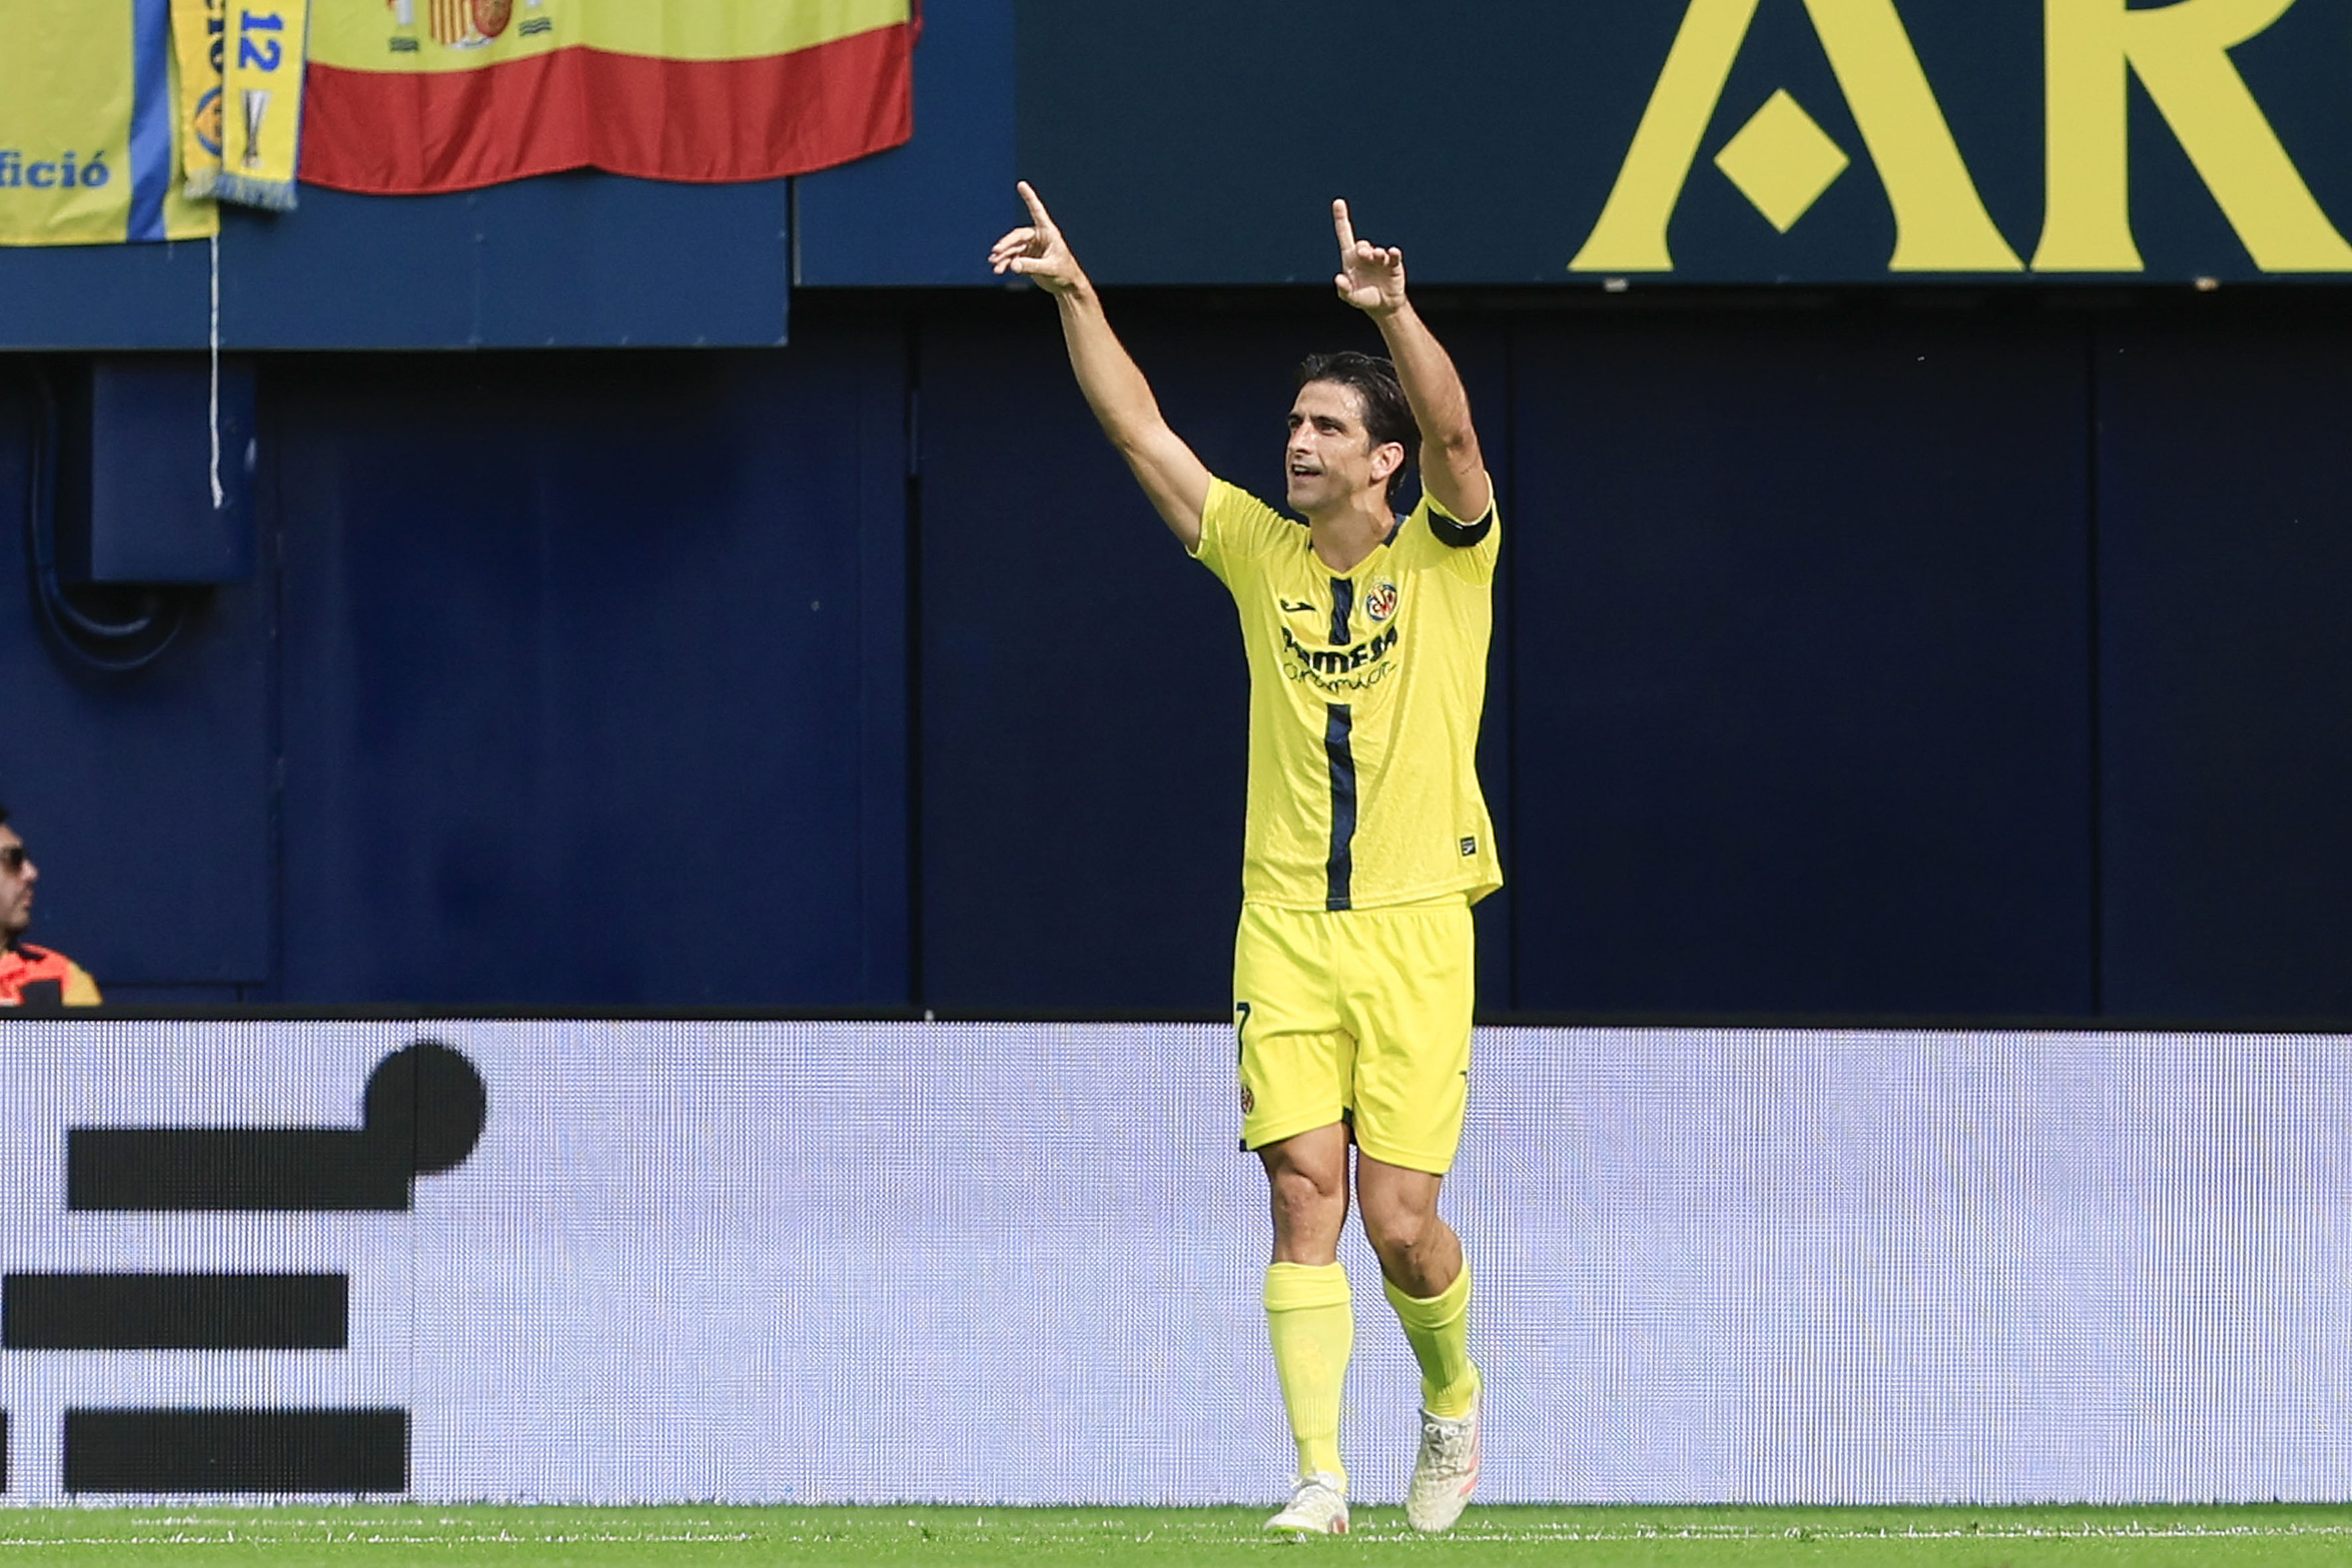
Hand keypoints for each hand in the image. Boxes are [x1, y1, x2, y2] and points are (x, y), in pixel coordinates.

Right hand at [988, 181, 1085, 294]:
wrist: (1066, 286)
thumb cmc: (1064, 273)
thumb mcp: (1049, 269)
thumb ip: (1031, 266)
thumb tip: (1013, 264)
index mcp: (1048, 232)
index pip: (1037, 211)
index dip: (1029, 197)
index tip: (1021, 184)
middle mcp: (1038, 237)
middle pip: (1018, 236)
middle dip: (1006, 244)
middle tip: (996, 251)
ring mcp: (1031, 247)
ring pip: (1013, 248)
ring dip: (1003, 256)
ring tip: (995, 264)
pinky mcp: (1026, 258)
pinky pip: (1012, 258)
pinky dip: (1005, 263)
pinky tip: (999, 269)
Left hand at [1332, 199, 1405, 316]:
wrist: (1383, 306)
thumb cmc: (1363, 298)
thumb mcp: (1350, 297)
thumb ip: (1343, 289)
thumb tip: (1338, 278)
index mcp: (1351, 258)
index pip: (1344, 234)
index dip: (1341, 218)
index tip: (1338, 202)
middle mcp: (1365, 255)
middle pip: (1362, 245)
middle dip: (1362, 249)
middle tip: (1364, 255)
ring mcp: (1380, 259)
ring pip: (1377, 251)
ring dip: (1376, 253)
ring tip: (1377, 256)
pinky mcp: (1394, 265)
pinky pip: (1394, 256)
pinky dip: (1393, 254)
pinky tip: (1392, 253)